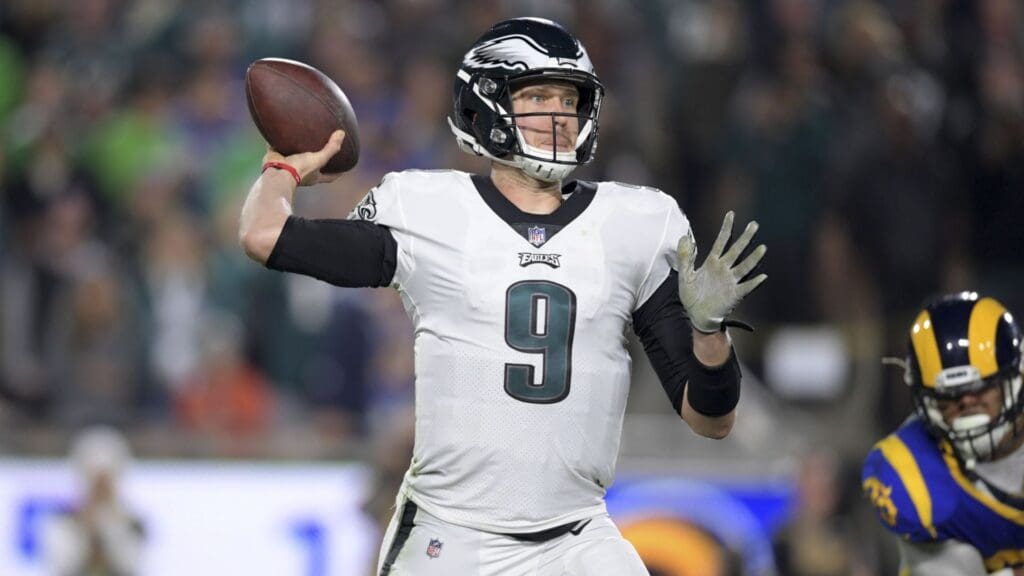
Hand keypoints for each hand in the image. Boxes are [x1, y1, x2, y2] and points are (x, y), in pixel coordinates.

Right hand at [262, 130, 345, 185]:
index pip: (329, 177)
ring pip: (296, 155)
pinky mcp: (277, 156)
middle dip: (317, 157)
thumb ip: (331, 148)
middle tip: (322, 146)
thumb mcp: (319, 159)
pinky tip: (283, 131)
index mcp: (314, 176)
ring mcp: (289, 165)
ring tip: (304, 136)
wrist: (278, 172)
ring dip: (298, 147)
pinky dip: (280, 140)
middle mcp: (302, 172)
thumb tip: (342, 134)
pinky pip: (279, 146)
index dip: (337, 172)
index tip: (345, 167)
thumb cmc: (300, 170)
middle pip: (313, 165)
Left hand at [677, 211, 766, 332]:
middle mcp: (724, 269)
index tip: (731, 214)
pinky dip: (754, 282)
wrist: (696, 315)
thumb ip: (685, 256)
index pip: (721, 241)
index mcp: (712, 262)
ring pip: (744, 266)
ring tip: (762, 248)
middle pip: (737, 250)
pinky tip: (762, 276)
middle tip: (754, 224)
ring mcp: (730, 281)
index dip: (726, 228)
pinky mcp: (734, 294)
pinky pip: (746, 287)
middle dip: (745, 238)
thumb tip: (683, 236)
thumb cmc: (691, 295)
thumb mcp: (685, 275)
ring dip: (753, 258)